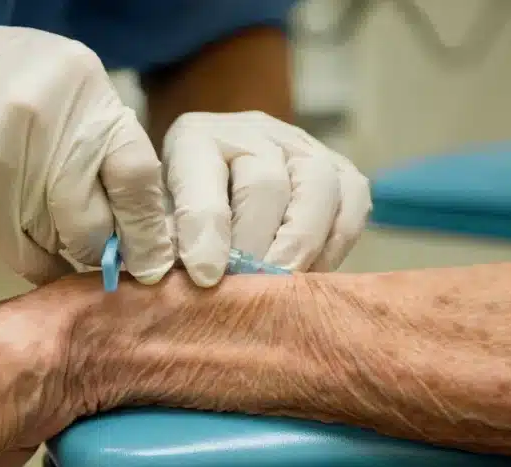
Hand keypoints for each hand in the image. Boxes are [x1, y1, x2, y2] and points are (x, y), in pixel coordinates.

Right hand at [0, 26, 173, 285]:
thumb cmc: (25, 88)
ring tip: (61, 227)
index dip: (147, 230)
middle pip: (91, 224)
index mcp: (85, 94)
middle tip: (105, 248)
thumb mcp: (80, 93)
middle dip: (104, 247)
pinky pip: (18, 254)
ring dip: (67, 251)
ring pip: (55, 245)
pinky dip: (38, 263)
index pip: (135, 178)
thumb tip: (146, 233)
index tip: (152, 260)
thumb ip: (112, 149)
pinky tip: (42, 249)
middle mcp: (42, 125)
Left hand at [163, 111, 371, 285]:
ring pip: (317, 186)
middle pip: (265, 183)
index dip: (205, 228)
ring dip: (300, 244)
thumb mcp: (157, 219)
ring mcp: (301, 146)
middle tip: (247, 290)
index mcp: (194, 138)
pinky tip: (311, 275)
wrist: (219, 180)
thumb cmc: (180, 211)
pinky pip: (352, 202)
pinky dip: (335, 244)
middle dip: (256, 244)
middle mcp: (251, 131)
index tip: (205, 276)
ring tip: (282, 287)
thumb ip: (162, 241)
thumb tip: (172, 277)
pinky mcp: (339, 169)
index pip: (201, 176)